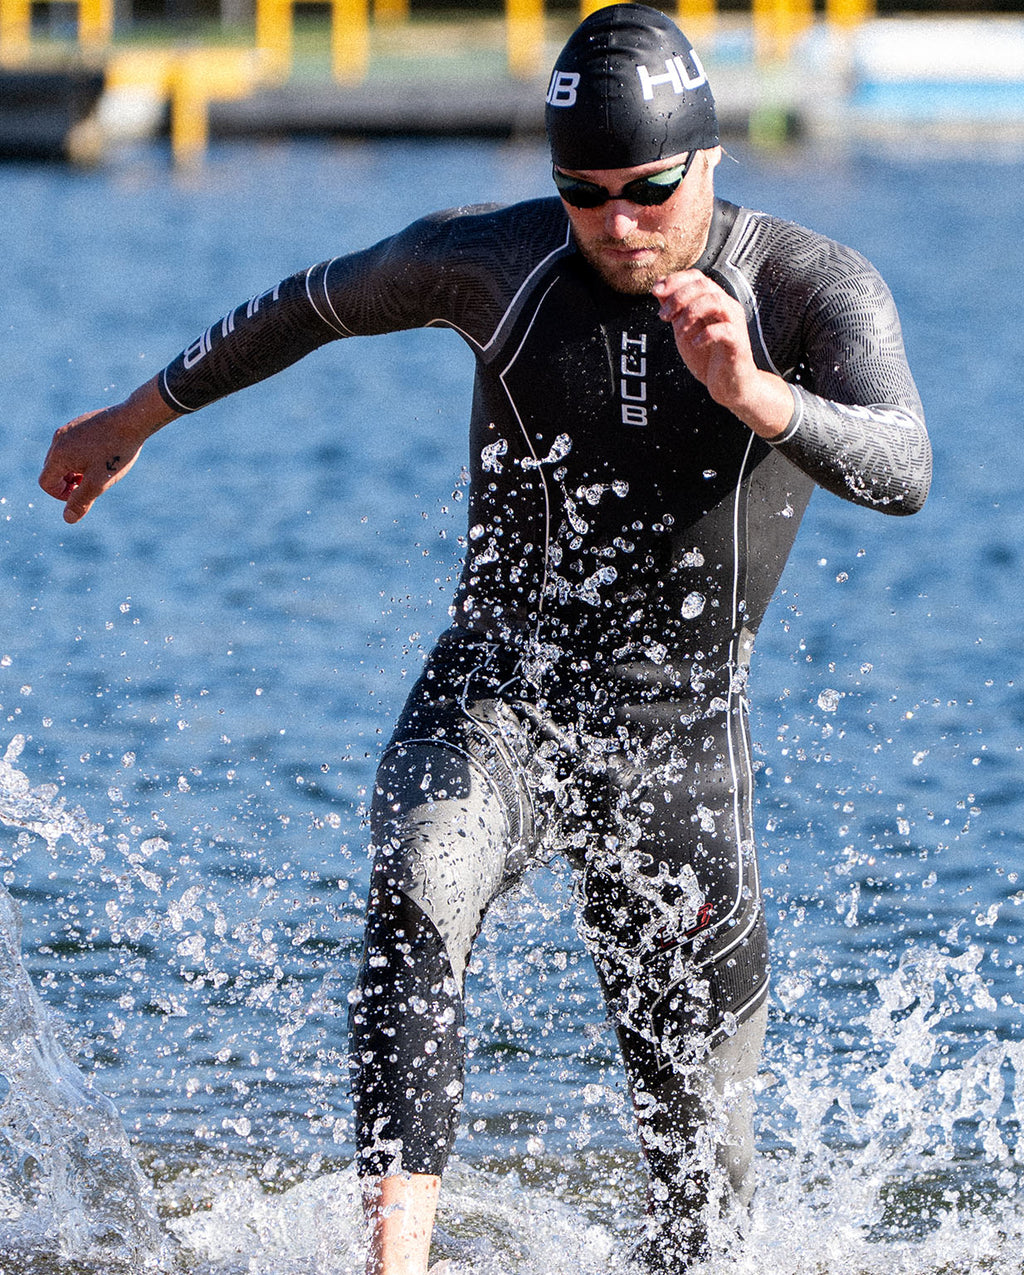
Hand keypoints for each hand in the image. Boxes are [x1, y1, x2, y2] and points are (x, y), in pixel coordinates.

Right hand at [38, 378, 176, 522]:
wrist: (133, 420)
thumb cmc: (117, 452)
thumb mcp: (99, 482)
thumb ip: (82, 501)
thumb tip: (68, 519)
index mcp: (58, 454)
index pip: (46, 483)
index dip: (61, 495)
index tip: (83, 494)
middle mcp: (58, 439)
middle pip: (52, 470)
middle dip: (69, 482)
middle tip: (93, 482)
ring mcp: (68, 429)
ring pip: (63, 457)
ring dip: (75, 470)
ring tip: (99, 470)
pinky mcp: (79, 423)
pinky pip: (72, 445)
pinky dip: (82, 456)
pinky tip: (103, 456)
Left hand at [652, 271, 793, 438]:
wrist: (729, 385)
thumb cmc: (709, 358)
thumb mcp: (684, 330)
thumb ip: (674, 310)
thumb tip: (658, 287)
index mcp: (713, 302)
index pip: (696, 277)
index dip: (675, 280)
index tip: (655, 292)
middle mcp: (726, 308)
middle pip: (704, 285)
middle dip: (678, 297)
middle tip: (664, 316)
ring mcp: (734, 324)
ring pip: (716, 301)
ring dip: (691, 312)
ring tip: (679, 329)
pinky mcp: (738, 344)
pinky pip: (725, 330)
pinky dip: (705, 335)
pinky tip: (695, 343)